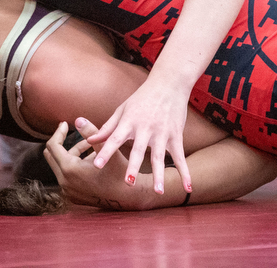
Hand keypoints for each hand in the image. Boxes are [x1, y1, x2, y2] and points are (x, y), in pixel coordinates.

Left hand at [43, 119, 142, 209]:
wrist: (128, 197)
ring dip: (71, 153)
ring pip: (60, 165)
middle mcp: (64, 182)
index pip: (53, 146)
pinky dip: (73, 165)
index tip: (65, 123)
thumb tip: (77, 120)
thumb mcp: (106, 148)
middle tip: (68, 130)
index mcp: (70, 169)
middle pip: (51, 156)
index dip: (59, 132)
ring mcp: (67, 191)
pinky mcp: (72, 196)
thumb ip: (91, 132)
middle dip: (61, 141)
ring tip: (89, 146)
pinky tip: (89, 160)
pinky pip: (65, 176)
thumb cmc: (119, 171)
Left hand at [85, 78, 190, 194]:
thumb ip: (107, 127)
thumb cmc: (142, 98)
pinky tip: (188, 187)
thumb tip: (89, 140)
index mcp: (129, 121)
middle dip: (133, 165)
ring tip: (158, 191)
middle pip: (138, 149)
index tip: (96, 165)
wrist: (169, 84)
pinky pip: (181, 157)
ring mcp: (162, 132)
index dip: (105, 152)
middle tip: (128, 182)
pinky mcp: (176, 135)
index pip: (115, 138)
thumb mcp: (122, 110)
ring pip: (160, 156)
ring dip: (159, 174)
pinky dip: (185, 172)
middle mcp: (145, 127)